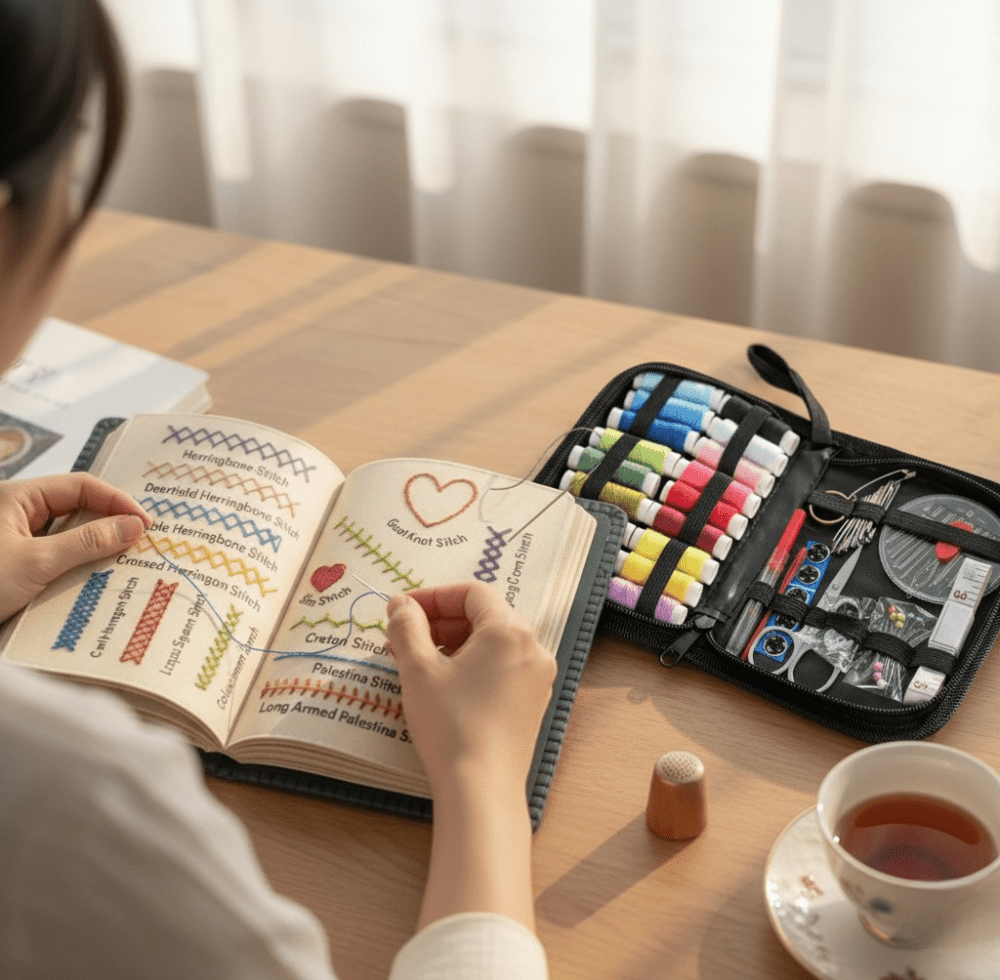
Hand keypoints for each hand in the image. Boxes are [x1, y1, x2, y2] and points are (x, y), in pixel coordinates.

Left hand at [0, 474, 149, 621]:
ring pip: (70, 537)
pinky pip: (58, 560)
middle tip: (142, 543)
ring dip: (96, 549)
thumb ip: (87, 542)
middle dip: (111, 525)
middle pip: (77, 509)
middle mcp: (18, 515)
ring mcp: (17, 542)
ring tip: (127, 563)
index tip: (145, 524)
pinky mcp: (19, 568)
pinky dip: (79, 568)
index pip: (81, 487)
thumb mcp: (36, 562)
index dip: (117, 501)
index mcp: (17, 498)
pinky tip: (97, 582)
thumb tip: (133, 527)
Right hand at [385, 581, 556, 797]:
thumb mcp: (418, 669)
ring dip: (455, 643)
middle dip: (441, 621)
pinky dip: (474, 665)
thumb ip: (406, 627)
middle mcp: (533, 648)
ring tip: (419, 662)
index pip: (471, 593)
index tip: (402, 611)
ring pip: (493, 643)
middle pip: (484, 616)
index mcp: (509, 630)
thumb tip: (401, 605)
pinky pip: (503, 667)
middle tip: (405, 636)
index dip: (433, 596)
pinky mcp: (533, 702)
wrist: (481, 789)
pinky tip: (445, 685)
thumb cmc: (450, 725)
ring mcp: (537, 677)